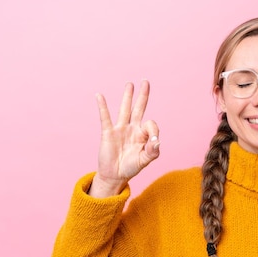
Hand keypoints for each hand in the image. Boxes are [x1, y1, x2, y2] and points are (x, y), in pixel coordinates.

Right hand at [89, 80, 160, 196]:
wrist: (115, 175)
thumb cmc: (131, 167)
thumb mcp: (145, 161)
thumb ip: (153, 151)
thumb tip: (157, 141)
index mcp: (143, 135)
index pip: (151, 124)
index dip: (154, 130)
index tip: (153, 141)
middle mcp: (132, 129)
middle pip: (139, 108)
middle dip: (143, 96)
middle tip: (145, 81)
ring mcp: (120, 129)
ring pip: (124, 109)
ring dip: (127, 96)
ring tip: (130, 84)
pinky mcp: (108, 133)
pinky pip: (105, 117)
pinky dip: (102, 107)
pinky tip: (100, 96)